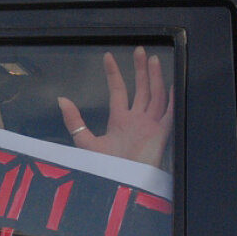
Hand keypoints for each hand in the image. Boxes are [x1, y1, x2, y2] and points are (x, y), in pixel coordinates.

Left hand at [58, 47, 171, 166]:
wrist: (121, 184)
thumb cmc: (104, 168)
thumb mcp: (85, 141)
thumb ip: (75, 121)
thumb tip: (61, 99)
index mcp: (120, 120)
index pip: (118, 91)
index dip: (114, 74)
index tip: (108, 56)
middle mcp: (137, 120)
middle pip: (141, 89)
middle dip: (140, 70)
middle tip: (140, 51)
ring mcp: (150, 125)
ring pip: (155, 96)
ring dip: (155, 78)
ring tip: (152, 59)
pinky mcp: (161, 134)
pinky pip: (170, 113)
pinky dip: (173, 99)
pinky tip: (175, 83)